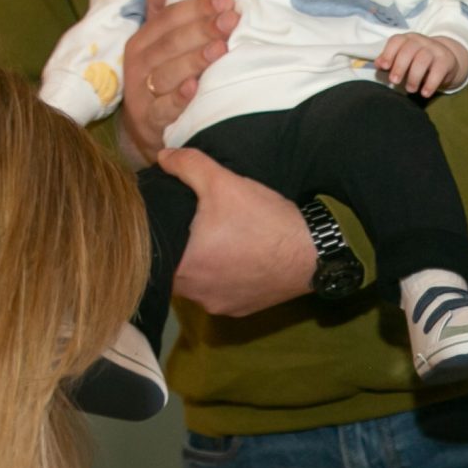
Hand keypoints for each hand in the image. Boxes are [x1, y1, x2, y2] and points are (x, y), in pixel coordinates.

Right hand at [120, 0, 235, 161]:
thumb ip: (167, 14)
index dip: (197, 7)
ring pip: (167, 72)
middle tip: (230, 21)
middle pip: (171, 42)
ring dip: (194, 59)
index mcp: (143, 39)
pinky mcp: (149, 120)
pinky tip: (195, 87)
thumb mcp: (161, 45)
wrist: (147, 127)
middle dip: (202, 29)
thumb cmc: (162, 77)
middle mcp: (139, 63)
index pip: (169, 16)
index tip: (226, 0)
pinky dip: (179, 97)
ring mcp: (142, 93)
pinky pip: (164, 108)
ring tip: (220, 48)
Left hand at [159, 147, 319, 317]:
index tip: (168, 223)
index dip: (159, 237)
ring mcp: (218, 305)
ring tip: (217, 243)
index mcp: (183, 267)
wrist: (312, 254)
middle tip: (194, 228)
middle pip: (174, 271)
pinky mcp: (239, 310)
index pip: (155, 255)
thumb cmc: (264, 221)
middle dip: (181, 251)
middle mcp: (196, 294)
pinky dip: (223, 279)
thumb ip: (188, 166)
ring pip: (197, 284)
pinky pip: (220, 294)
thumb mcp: (223, 182)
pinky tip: (237, 260)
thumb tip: (163, 157)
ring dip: (201, 266)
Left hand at [374, 33, 467, 96]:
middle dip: (399, 66)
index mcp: (408, 39)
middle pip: (409, 50)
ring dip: (414, 77)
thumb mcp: (404, 59)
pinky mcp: (446, 60)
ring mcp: (435, 49)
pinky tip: (425, 93)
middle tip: (394, 81)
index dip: (388, 53)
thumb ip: (390, 61)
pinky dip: (430, 83)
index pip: (397, 41)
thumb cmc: (418, 61)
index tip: (383, 67)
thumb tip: (377, 64)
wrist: (446, 60)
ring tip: (410, 90)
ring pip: (423, 59)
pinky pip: (438, 71)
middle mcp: (421, 41)